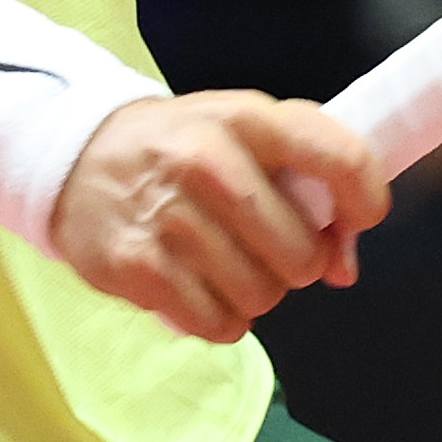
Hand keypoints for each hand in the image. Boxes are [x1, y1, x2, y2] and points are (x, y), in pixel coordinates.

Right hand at [50, 91, 386, 342]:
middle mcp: (207, 161)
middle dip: (296, 263)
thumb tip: (345, 266)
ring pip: (261, 296)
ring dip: (254, 294)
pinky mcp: (136, 265)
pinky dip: (217, 318)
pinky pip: (216, 323)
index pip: (338, 156)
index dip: (365, 199)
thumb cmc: (180, 147)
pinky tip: (196, 284)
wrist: (76, 156)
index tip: (359, 217)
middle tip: (265, 245)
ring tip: (224, 263)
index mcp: (246, 118)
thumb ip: (308, 183)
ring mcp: (168, 215)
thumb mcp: (243, 136)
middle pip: (301, 255)